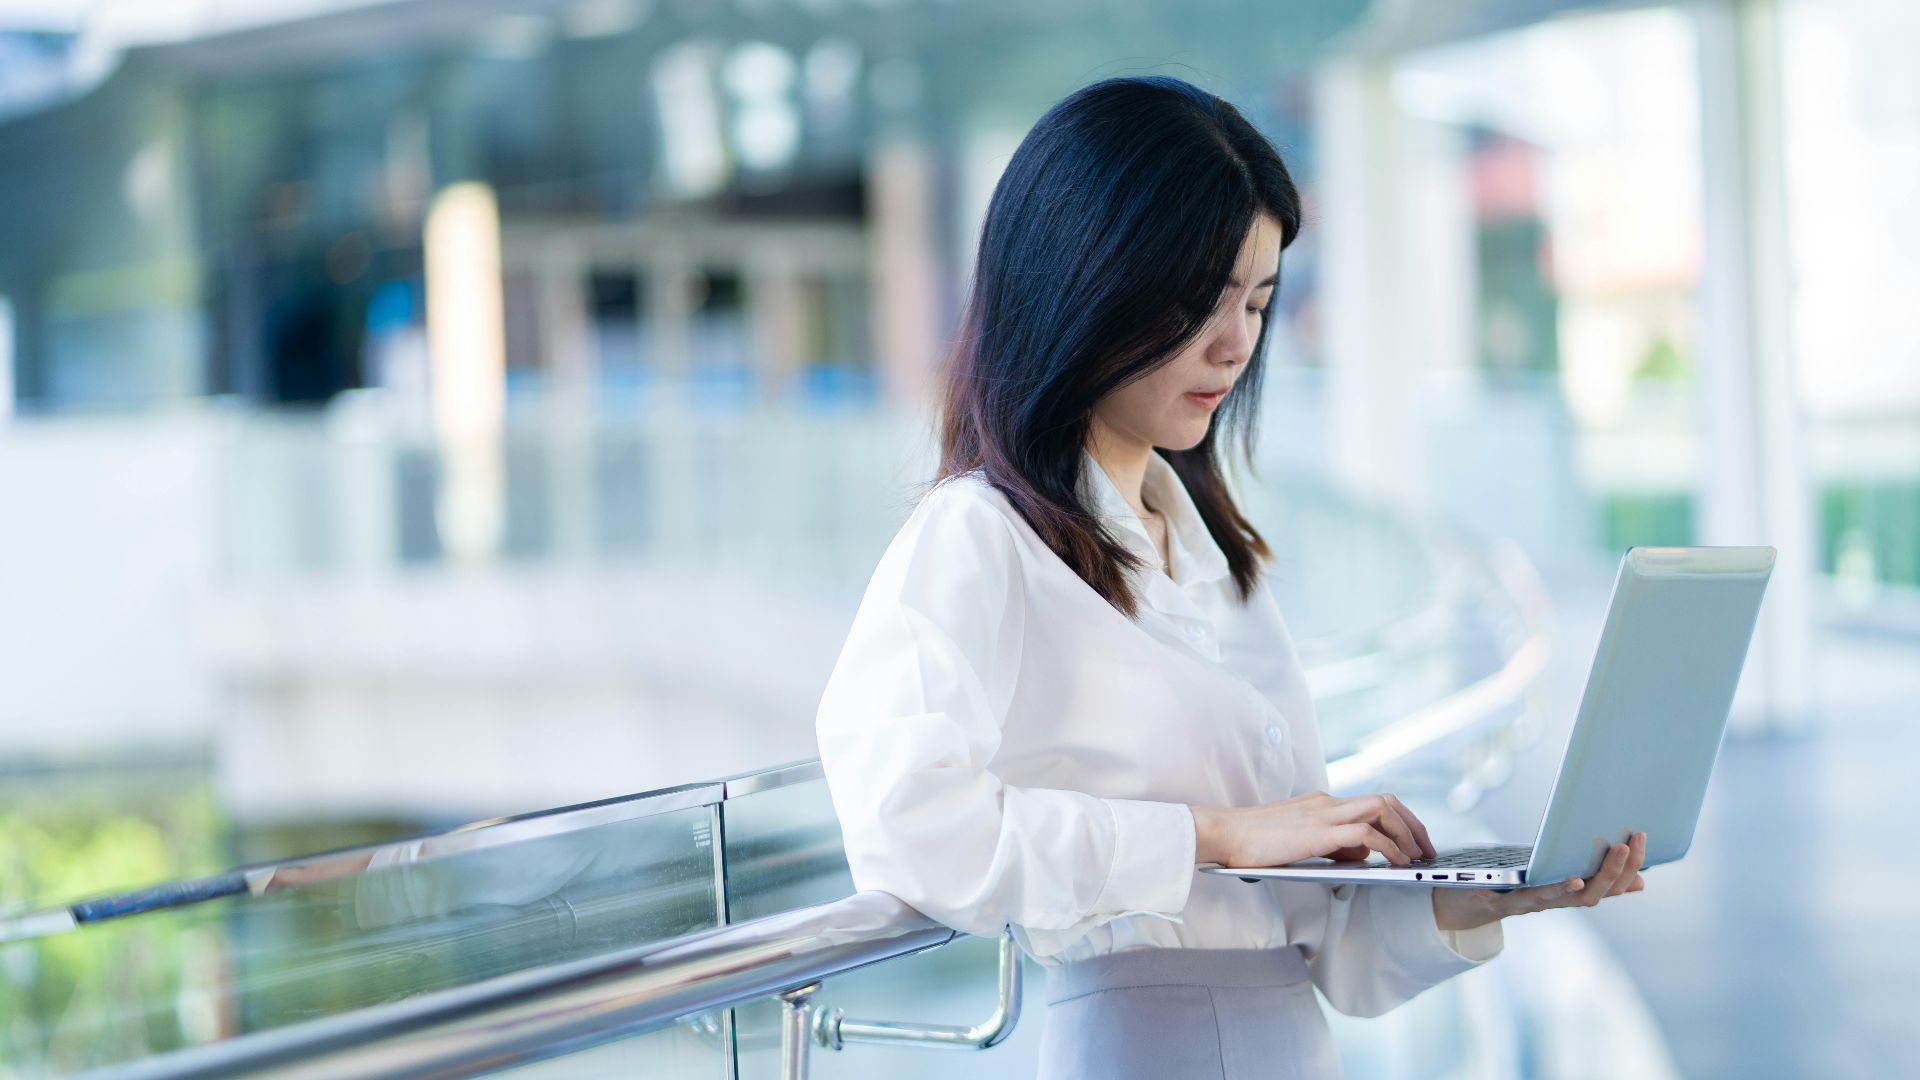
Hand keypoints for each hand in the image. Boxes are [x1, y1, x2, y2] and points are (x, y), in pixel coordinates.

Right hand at [1190, 790, 1438, 867]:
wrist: (1223, 833)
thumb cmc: (1251, 843)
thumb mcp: (1298, 840)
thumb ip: (1329, 843)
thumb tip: (1359, 856)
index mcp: (1321, 803)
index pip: (1372, 802)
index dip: (1400, 821)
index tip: (1413, 843)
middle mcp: (1327, 802)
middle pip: (1386, 801)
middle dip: (1413, 825)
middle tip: (1426, 851)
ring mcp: (1323, 813)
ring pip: (1382, 810)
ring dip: (1406, 833)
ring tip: (1416, 858)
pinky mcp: (1318, 831)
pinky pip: (1365, 834)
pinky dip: (1387, 848)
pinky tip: (1394, 863)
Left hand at [1431, 831, 1647, 932]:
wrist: (1487, 903)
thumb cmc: (1530, 885)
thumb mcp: (1565, 878)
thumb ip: (1597, 877)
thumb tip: (1641, 882)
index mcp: (1573, 894)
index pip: (1610, 886)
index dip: (1627, 868)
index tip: (1639, 840)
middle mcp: (1556, 902)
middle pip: (1590, 896)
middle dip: (1609, 873)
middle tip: (1622, 846)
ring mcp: (1528, 903)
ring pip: (1551, 900)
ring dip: (1565, 888)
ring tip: (1578, 877)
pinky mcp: (1499, 902)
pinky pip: (1497, 901)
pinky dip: (1492, 894)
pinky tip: (1484, 887)